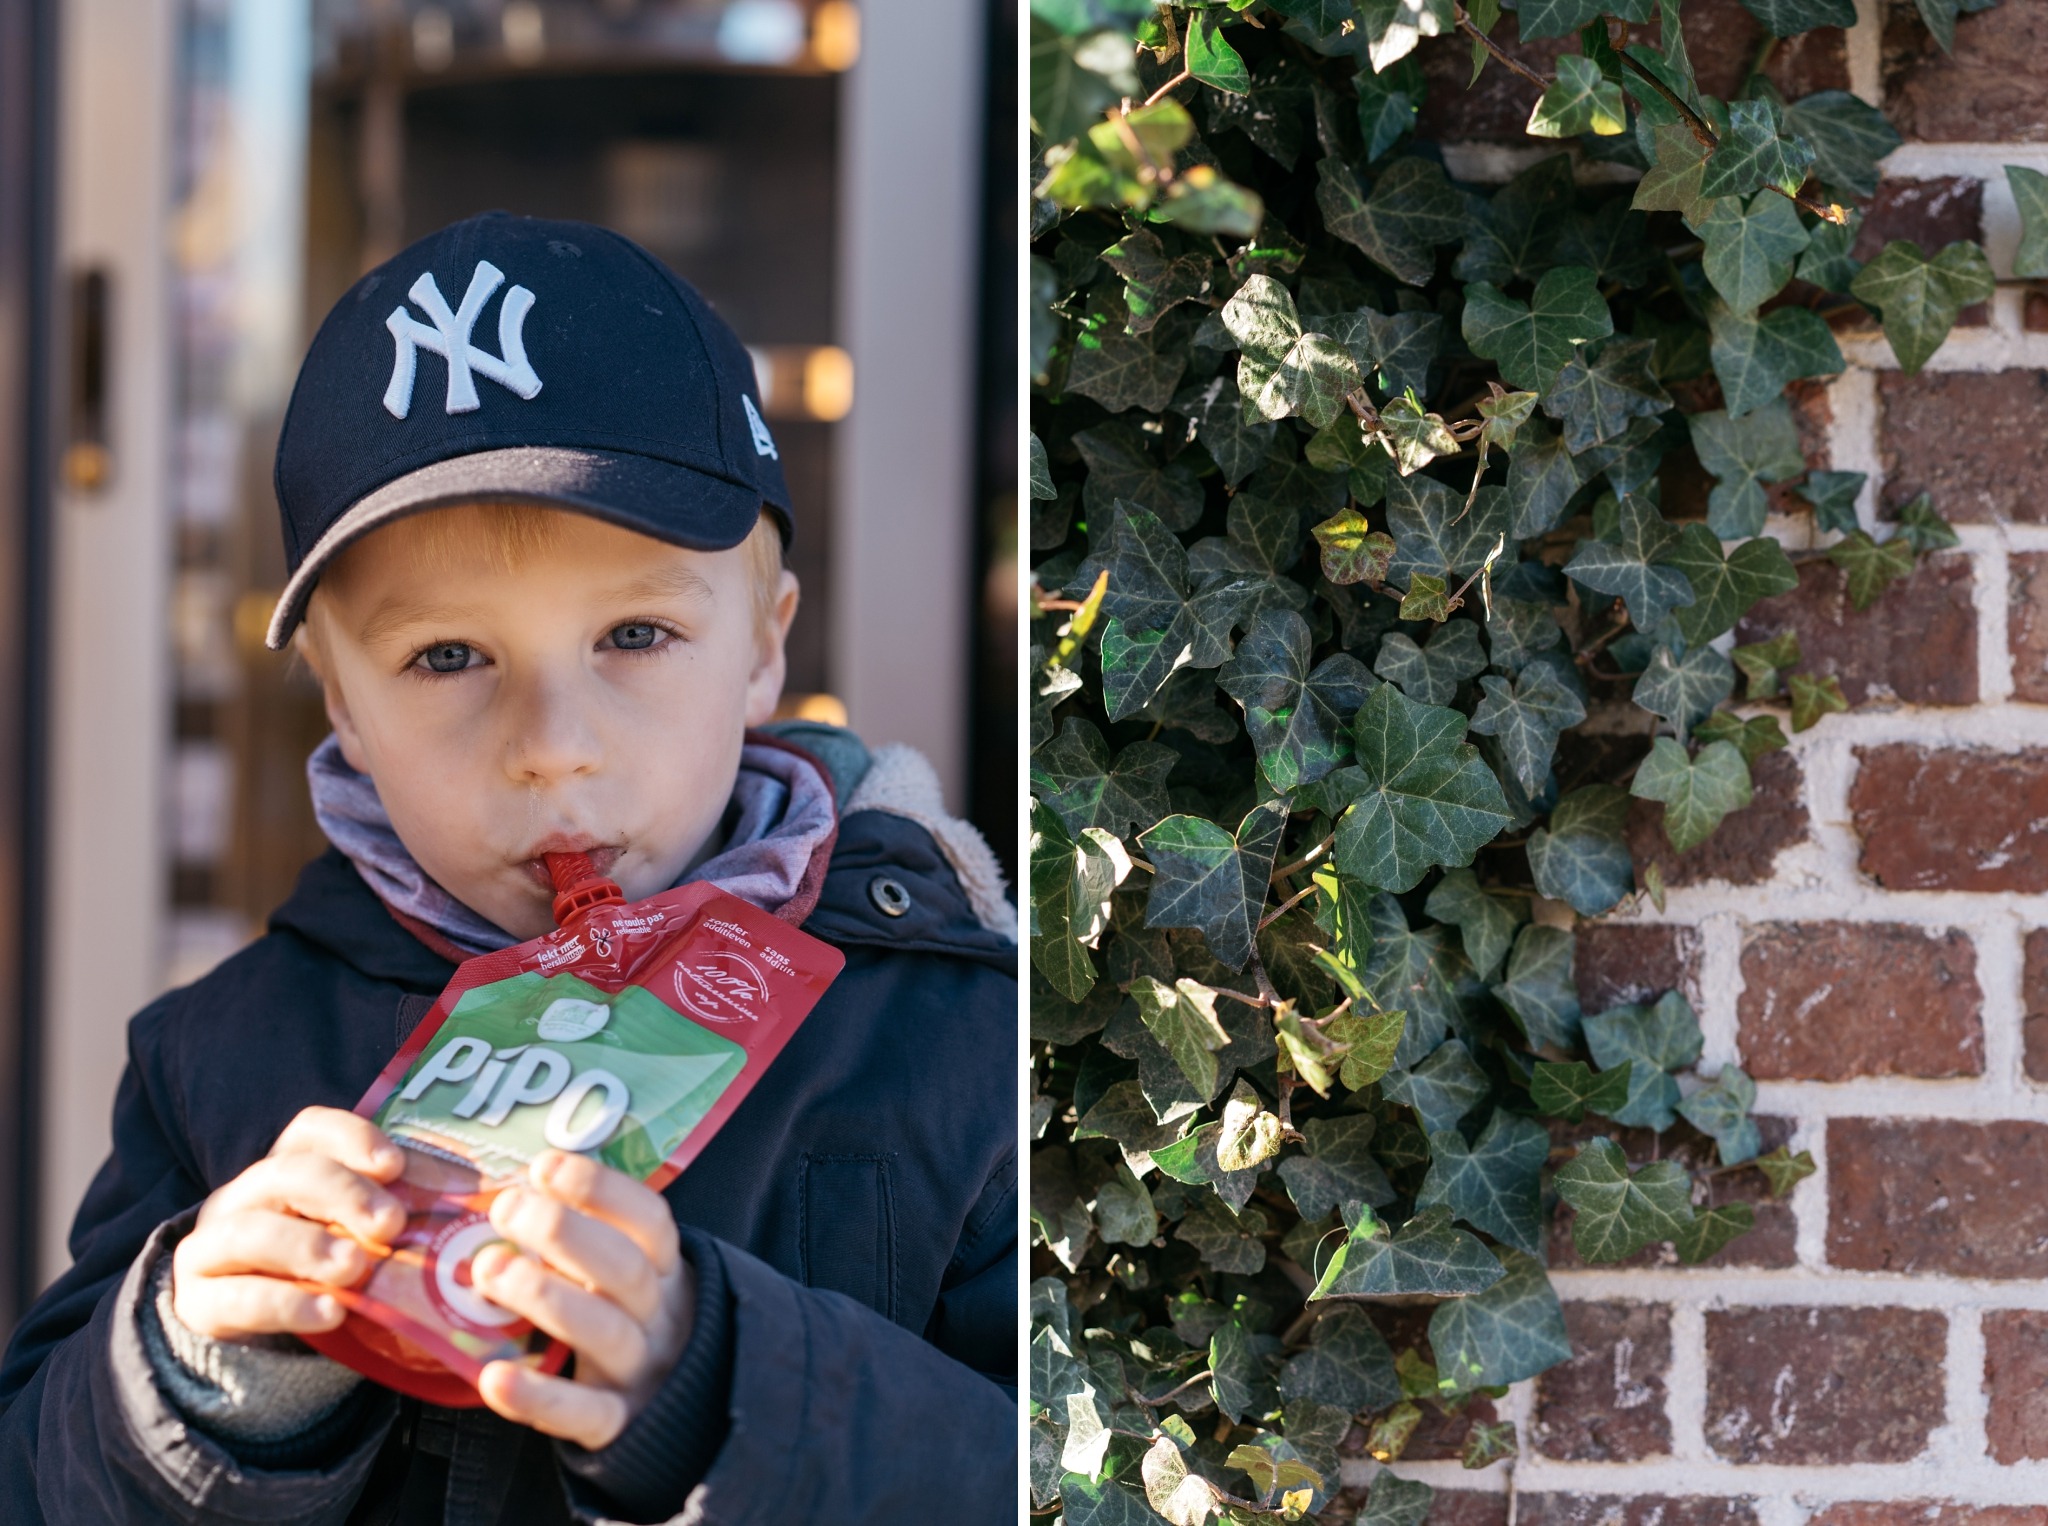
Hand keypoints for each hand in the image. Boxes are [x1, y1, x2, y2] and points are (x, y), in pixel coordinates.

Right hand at [171, 1106, 405, 1340]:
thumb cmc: (323, 1266)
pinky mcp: (200, 1302)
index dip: (351, 1138)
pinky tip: (331, 1313)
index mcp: (288, 1169)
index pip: (310, 1131)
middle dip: (341, 1194)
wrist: (252, 1329)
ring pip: (250, 1232)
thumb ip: (396, 1215)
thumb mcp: (357, 1234)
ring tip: (356, 1268)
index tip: (394, 1164)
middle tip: (391, 1224)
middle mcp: (245, 1197)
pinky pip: (237, 1298)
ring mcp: (213, 1247)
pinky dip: (286, 1304)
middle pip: (286, 1175)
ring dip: (308, 1246)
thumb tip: (476, 1204)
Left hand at [470, 1150, 693, 1450]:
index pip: (649, 1220)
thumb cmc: (628, 1320)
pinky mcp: (617, 1423)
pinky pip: (584, 1414)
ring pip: (605, 1332)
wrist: (682, 1411)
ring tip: (487, 1270)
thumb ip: (586, 1237)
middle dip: (564, 1232)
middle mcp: (658, 1314)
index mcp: (663, 1270)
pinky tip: (494, 1378)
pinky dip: (538, 1398)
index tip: (545, 1166)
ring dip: (546, 1296)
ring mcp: (640, 1370)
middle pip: (626, 1269)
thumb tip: (515, 1187)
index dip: (602, 1190)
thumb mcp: (626, 1273)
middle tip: (505, 1209)